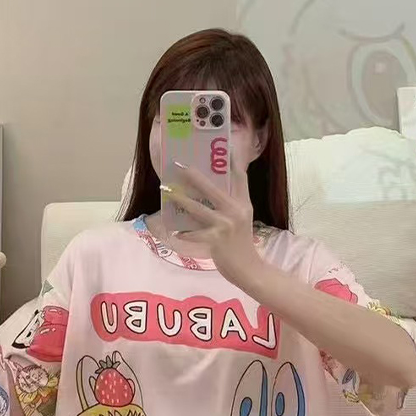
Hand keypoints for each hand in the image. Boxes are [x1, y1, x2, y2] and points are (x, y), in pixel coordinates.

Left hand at [161, 159, 261, 287]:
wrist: (248, 269)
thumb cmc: (240, 242)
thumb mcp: (242, 219)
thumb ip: (231, 204)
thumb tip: (210, 190)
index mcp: (243, 203)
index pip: (240, 177)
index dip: (233, 161)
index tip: (226, 147)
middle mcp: (236, 211)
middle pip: (212, 188)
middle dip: (194, 176)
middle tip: (179, 166)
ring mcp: (226, 225)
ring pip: (198, 208)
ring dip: (180, 199)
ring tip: (166, 191)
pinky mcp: (216, 240)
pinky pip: (194, 233)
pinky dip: (184, 232)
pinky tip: (174, 230)